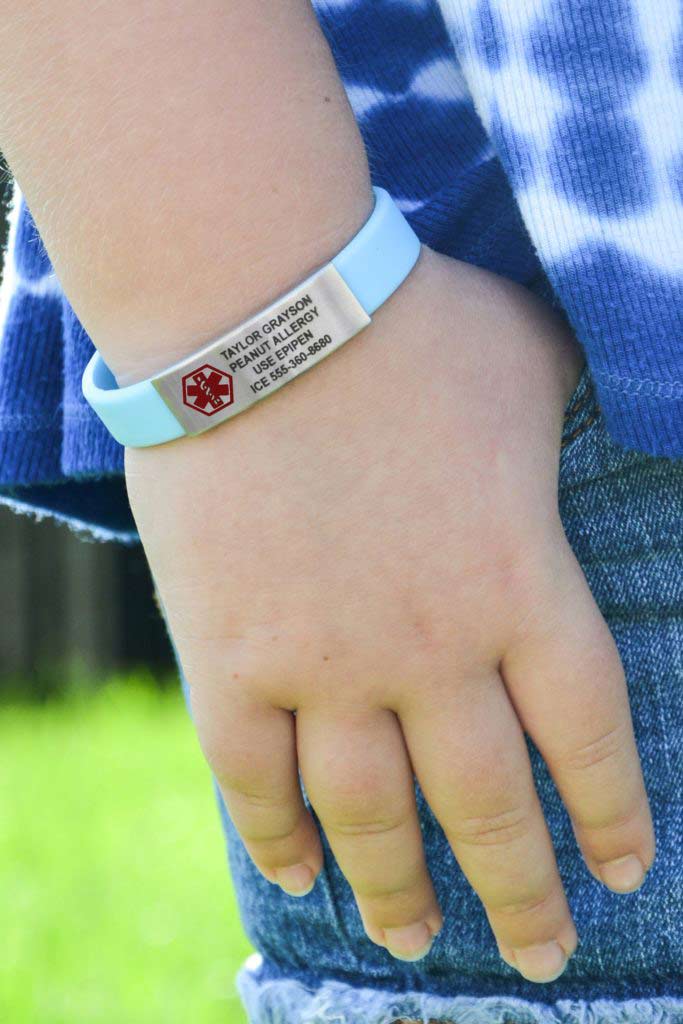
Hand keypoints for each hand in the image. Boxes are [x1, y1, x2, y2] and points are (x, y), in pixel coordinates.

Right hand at [126, 247, 653, 982]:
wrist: (261, 310)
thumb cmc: (407, 323)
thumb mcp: (531, 354)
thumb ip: (574, 403)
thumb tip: (600, 401)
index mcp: (519, 582)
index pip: (586, 734)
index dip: (607, 813)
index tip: (617, 872)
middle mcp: (430, 649)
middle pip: (485, 805)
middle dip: (517, 891)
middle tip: (535, 955)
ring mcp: (323, 662)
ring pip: (371, 814)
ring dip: (396, 890)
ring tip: (414, 943)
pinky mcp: (229, 654)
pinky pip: (251, 774)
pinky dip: (275, 834)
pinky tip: (297, 875)